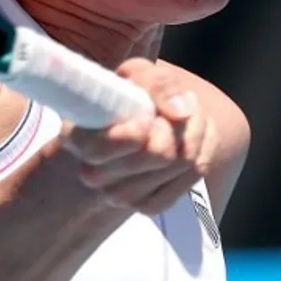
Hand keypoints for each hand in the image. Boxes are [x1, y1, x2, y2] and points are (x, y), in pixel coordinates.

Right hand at [60, 58, 214, 215]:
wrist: (138, 123)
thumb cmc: (129, 96)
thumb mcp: (136, 74)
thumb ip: (156, 84)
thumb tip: (181, 112)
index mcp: (78, 140)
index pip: (112, 145)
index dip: (139, 127)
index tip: (147, 113)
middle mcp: (94, 175)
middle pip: (160, 153)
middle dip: (178, 120)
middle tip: (178, 101)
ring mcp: (122, 196)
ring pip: (183, 161)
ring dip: (196, 127)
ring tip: (186, 113)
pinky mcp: (151, 206)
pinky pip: (195, 173)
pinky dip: (203, 147)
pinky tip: (192, 134)